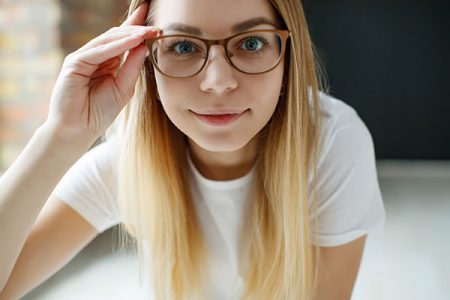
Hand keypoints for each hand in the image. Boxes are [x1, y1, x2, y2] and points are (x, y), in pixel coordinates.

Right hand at [45, 2, 158, 145]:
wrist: (78, 130)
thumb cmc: (99, 112)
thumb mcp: (123, 88)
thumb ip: (132, 68)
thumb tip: (145, 46)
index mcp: (106, 62)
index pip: (122, 41)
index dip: (137, 29)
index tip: (154, 23)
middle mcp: (94, 57)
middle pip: (116, 36)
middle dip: (136, 29)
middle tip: (156, 26)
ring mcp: (83, 58)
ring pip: (108, 40)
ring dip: (130, 35)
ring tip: (148, 32)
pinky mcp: (74, 63)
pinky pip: (99, 51)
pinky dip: (118, 46)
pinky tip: (133, 41)